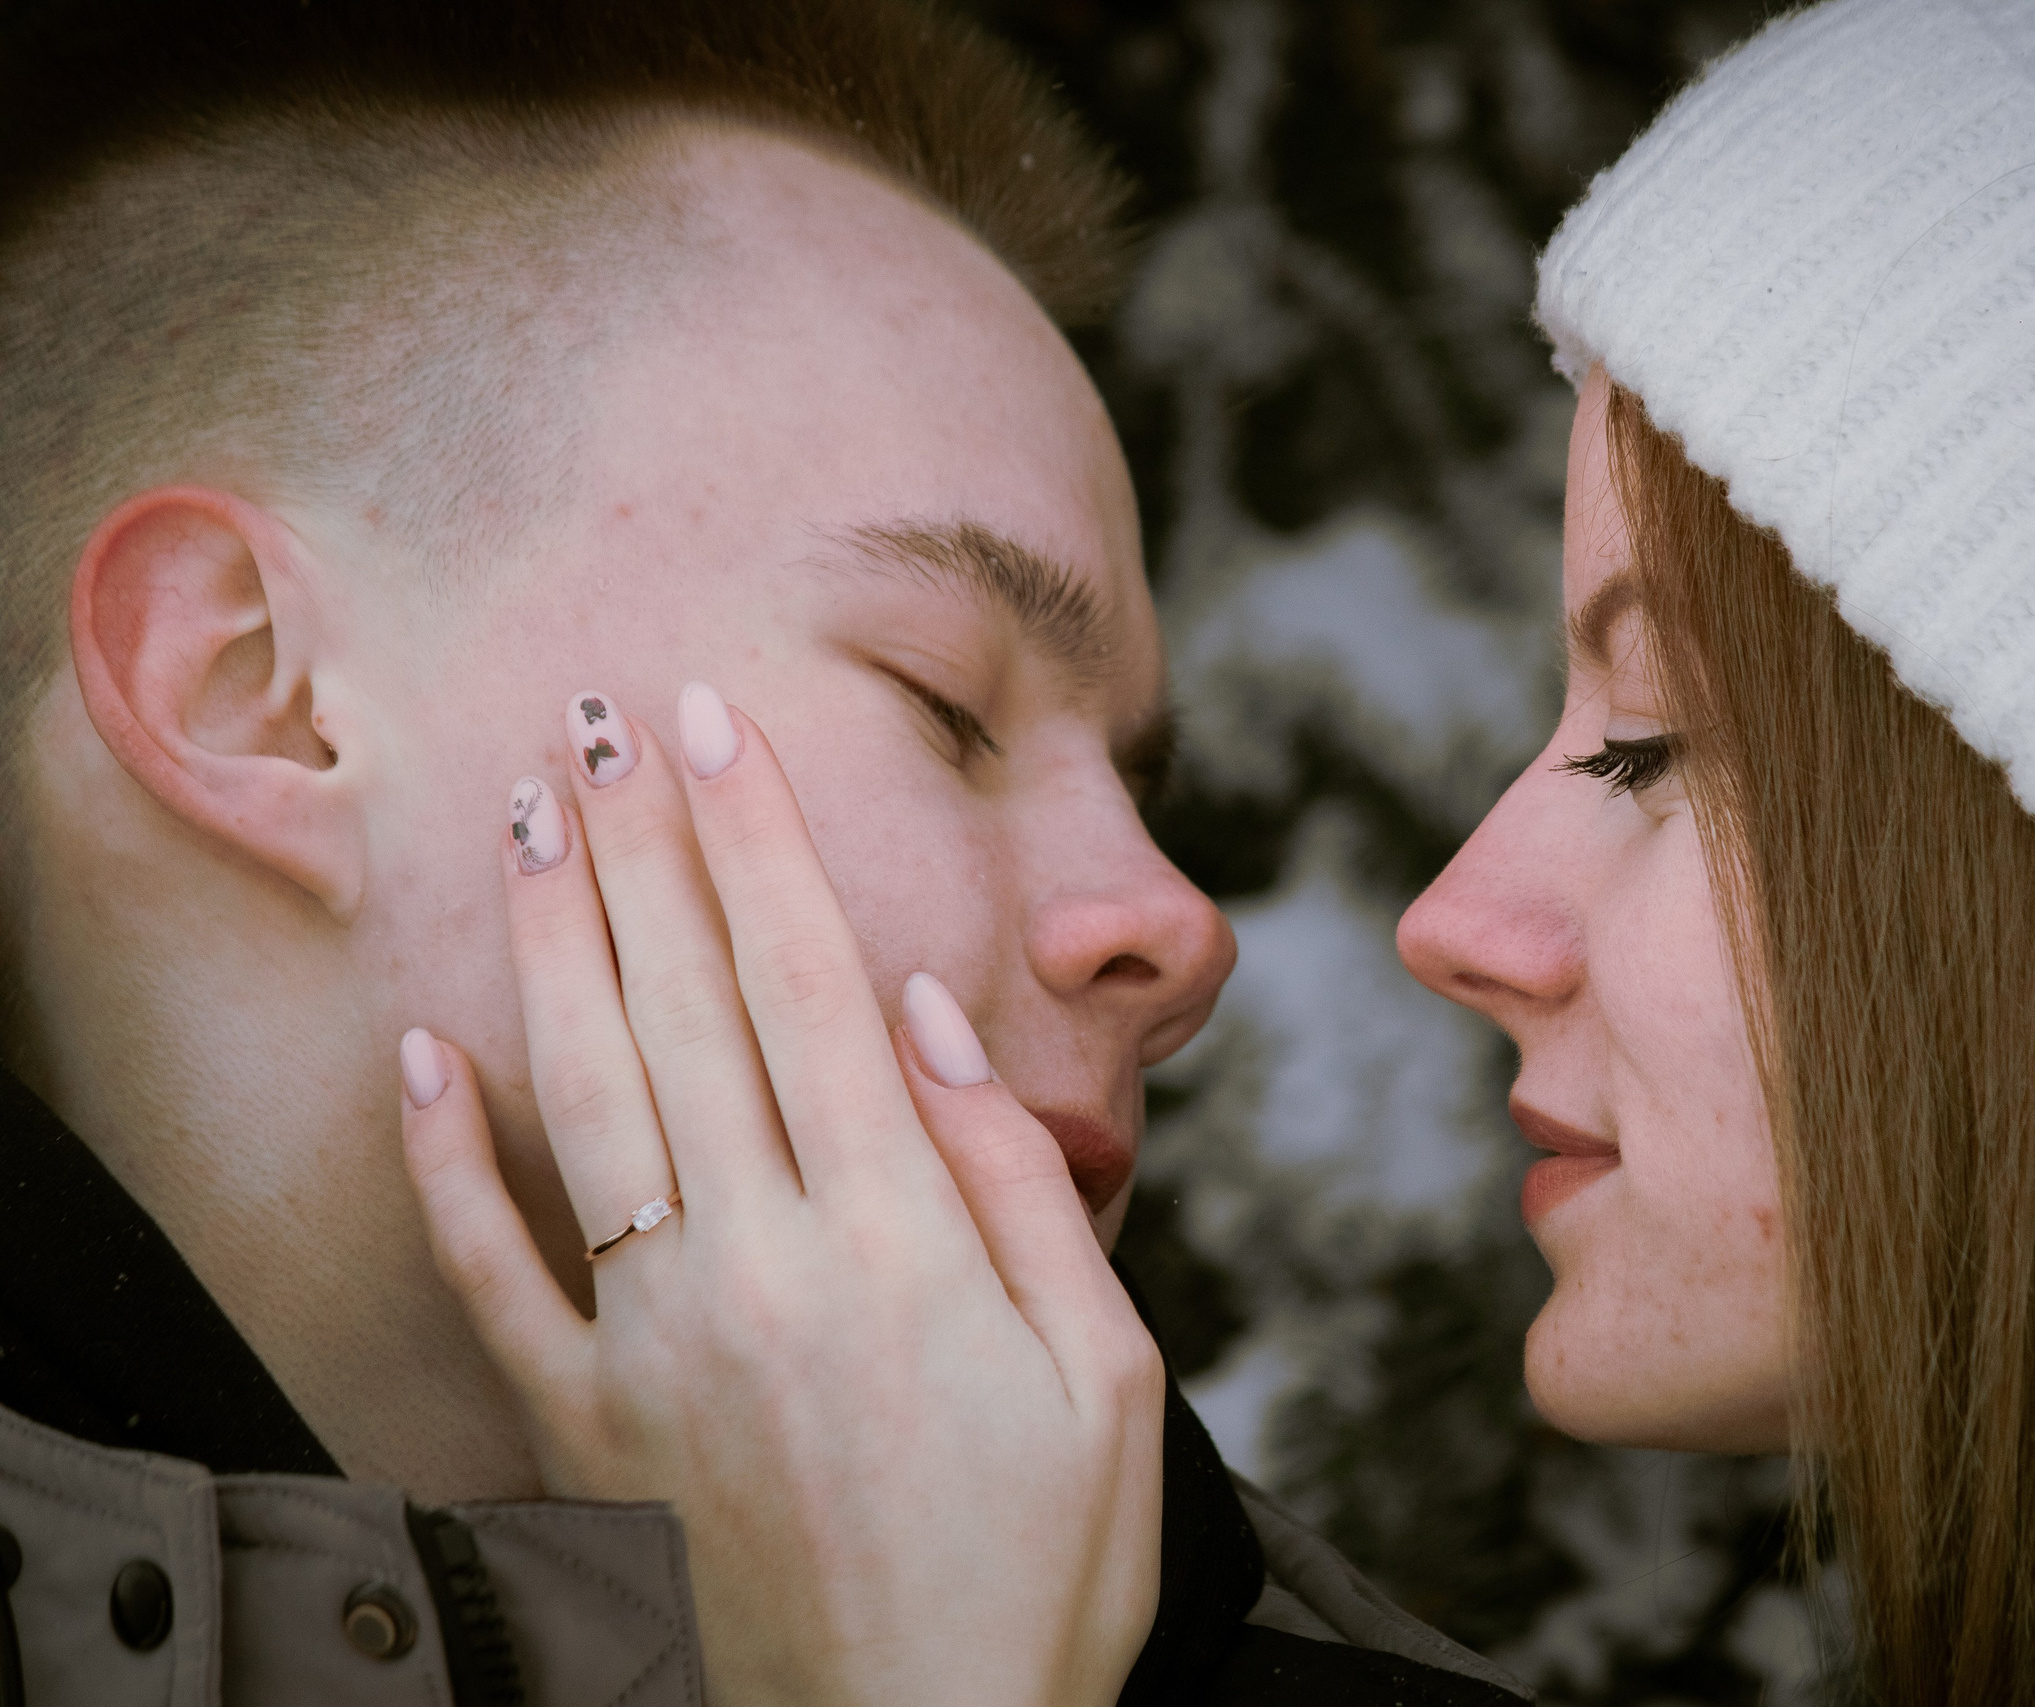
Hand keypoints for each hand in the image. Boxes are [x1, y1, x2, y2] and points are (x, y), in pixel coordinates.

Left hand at [396, 683, 1161, 1706]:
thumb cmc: (1042, 1572)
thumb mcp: (1105, 1376)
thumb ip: (1016, 1189)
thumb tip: (921, 1027)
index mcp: (899, 1239)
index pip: (809, 986)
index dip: (759, 845)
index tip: (719, 729)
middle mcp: (761, 1264)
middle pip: (687, 1007)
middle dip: (645, 847)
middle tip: (606, 717)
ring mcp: (656, 1344)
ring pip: (587, 1098)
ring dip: (552, 945)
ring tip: (525, 819)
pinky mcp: (585, 1429)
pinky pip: (495, 1275)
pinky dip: (447, 1163)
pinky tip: (424, 1052)